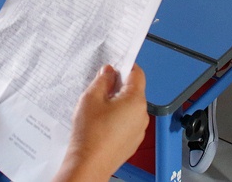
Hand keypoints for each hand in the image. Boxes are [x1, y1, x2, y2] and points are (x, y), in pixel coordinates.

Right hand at [53, 65, 147, 181]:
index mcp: (135, 100)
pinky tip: (102, 124)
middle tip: (99, 91)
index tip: (113, 67)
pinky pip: (128, 123)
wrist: (89, 164)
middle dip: (117, 87)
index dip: (125, 67)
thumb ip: (102, 80)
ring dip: (117, 104)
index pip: (137, 73)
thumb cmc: (90, 135)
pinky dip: (118, 119)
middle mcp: (142, 115)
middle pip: (134, 91)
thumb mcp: (91, 97)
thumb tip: (109, 71)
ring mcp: (139, 130)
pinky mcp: (133, 141)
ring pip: (130, 108)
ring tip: (98, 111)